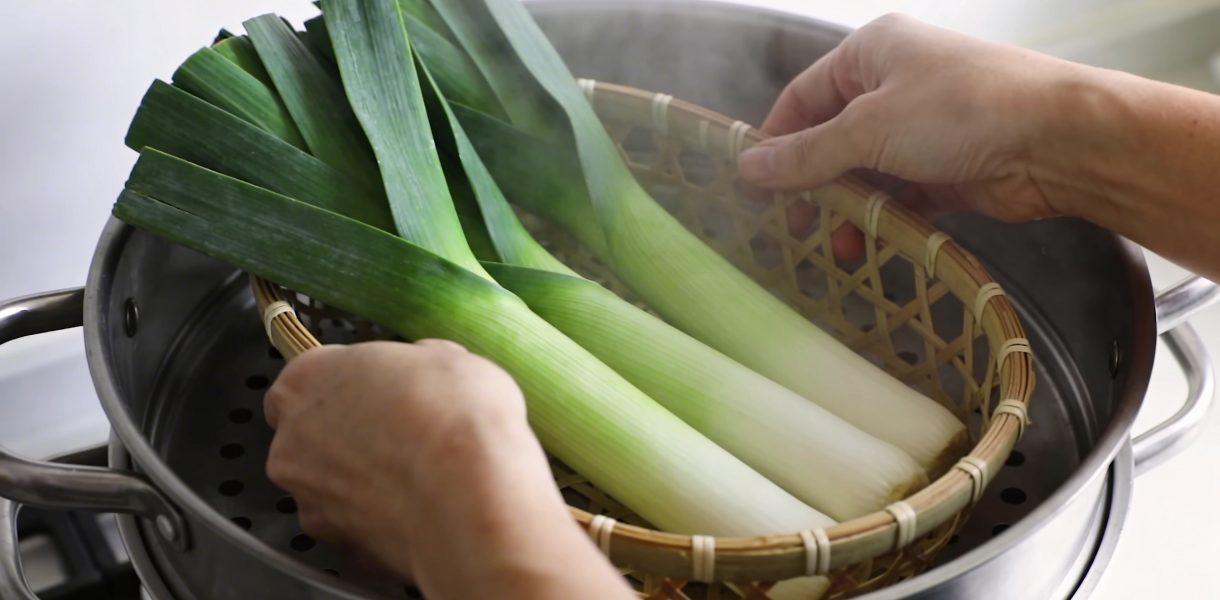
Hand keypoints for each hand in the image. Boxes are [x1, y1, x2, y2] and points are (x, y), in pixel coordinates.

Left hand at [264, 341, 537, 581]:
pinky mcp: (341, 549)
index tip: (377, 389)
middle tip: (404, 431)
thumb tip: (425, 371)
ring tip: (420, 476)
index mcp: (306, 380)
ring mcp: (312, 502)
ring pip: (332, 487)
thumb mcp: (446, 357)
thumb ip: (415, 363)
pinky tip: (423, 510)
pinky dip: (384, 522)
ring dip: (364, 482)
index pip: (305, 378)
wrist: (472, 498)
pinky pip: (358, 529)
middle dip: (349, 436)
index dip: (346, 385)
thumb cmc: (454, 418)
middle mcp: (293, 443)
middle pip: (310, 436)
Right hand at [738, 14, 1081, 246]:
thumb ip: (806, 154)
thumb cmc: (961, 111)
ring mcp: (921, 128)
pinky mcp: (945, 169)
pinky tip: (868, 246)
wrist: (1058, 141)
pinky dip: (881, 220)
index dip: (774, 143)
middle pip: (830, 140)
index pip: (801, 99)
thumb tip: (748, 166)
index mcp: (870, 53)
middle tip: (794, 228)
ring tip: (837, 246)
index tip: (753, 189)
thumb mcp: (869, 129)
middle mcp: (893, 85)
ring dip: (847, 211)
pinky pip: (898, 196)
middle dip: (811, 185)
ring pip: (864, 173)